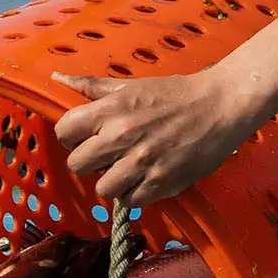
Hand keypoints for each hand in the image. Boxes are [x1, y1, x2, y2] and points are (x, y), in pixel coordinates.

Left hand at [52, 68, 258, 206]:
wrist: (220, 106)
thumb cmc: (175, 94)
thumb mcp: (130, 85)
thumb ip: (92, 87)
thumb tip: (57, 77)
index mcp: (111, 109)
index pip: (64, 132)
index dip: (72, 137)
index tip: (87, 137)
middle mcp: (122, 136)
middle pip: (77, 165)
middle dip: (89, 162)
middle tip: (107, 155)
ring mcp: (141, 162)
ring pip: (102, 188)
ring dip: (111, 181)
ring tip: (127, 170)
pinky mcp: (161, 182)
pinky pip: (130, 201)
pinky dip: (135, 193)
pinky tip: (145, 178)